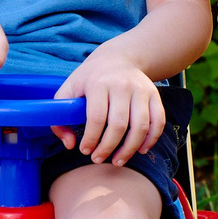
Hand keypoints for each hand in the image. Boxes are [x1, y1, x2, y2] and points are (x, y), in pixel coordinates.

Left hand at [53, 47, 166, 164]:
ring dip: (129, 149)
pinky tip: (140, 150)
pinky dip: (151, 140)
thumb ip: (60, 118)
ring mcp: (140, 90)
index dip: (91, 139)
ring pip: (140, 126)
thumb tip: (70, 144)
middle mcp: (122, 85)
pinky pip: (157, 121)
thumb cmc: (89, 79)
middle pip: (119, 125)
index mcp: (98, 83)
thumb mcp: (68, 91)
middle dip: (108, 148)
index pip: (96, 118)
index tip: (85, 150)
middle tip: (98, 159)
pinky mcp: (154, 95)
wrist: (118, 58)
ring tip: (118, 160)